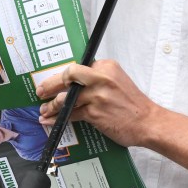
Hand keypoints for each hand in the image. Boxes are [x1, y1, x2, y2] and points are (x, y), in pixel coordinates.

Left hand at [36, 59, 157, 146]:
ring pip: (65, 98)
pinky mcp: (94, 112)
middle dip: (49, 84)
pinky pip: (69, 114)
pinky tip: (50, 120)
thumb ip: (97, 78)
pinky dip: (56, 118)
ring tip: (44, 110)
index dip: (62, 75)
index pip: (77, 66)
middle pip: (67, 76)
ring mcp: (96, 95)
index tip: (53, 80)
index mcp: (106, 66)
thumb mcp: (117, 81)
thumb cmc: (132, 104)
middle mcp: (101, 77)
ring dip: (51, 106)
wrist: (147, 122)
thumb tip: (73, 83)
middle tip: (40, 91)